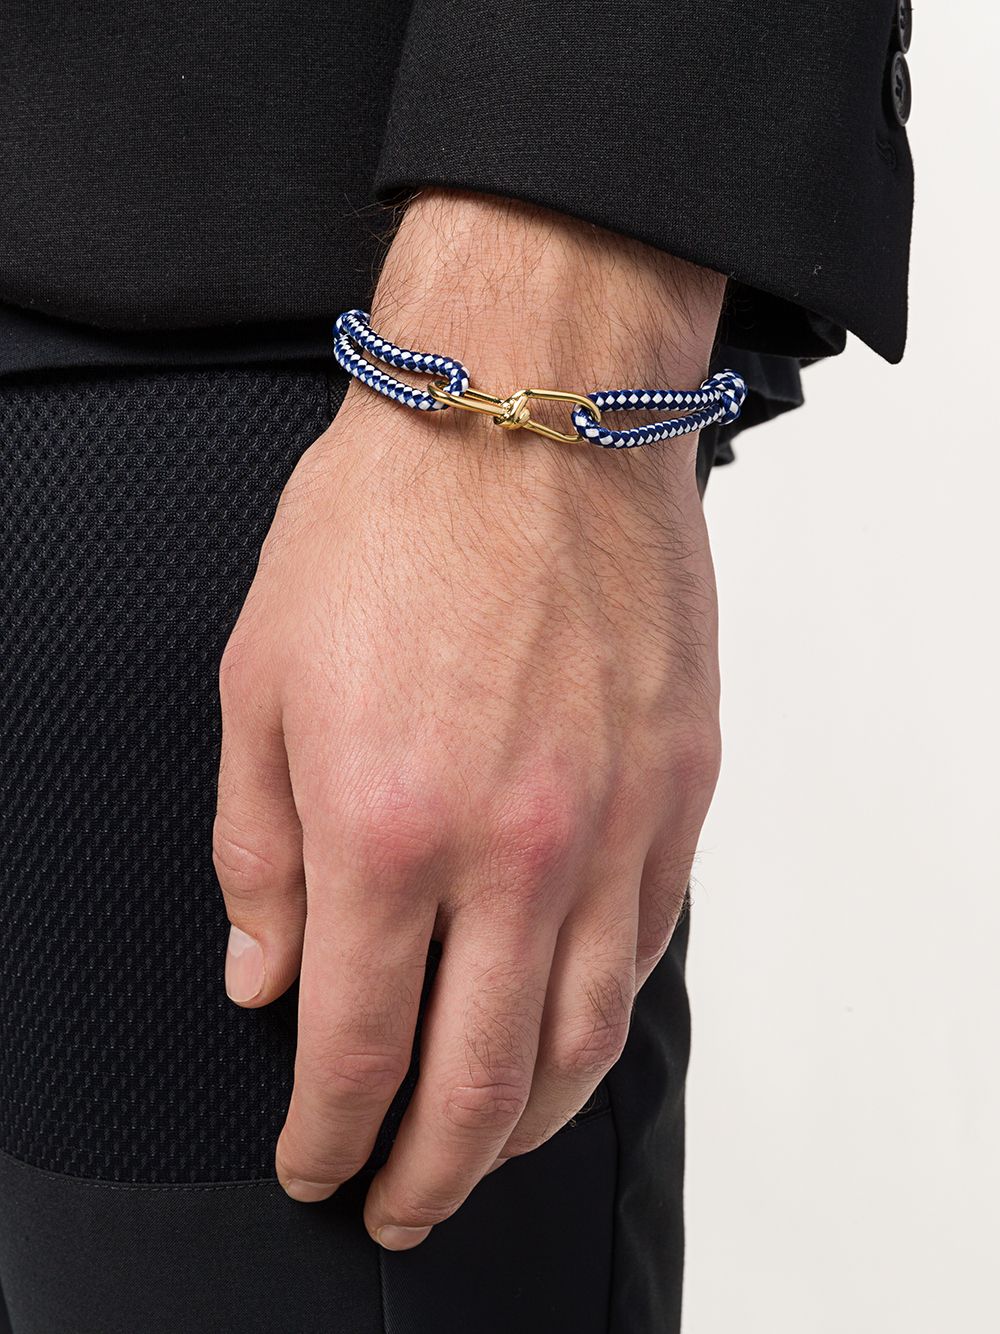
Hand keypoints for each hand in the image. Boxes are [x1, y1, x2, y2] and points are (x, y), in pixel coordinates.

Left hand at [213, 189, 724, 1249]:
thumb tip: (263, 977)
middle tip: (399, 1206)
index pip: (355, 1047)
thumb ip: (256, 852)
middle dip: (428, 1172)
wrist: (529, 410)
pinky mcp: (680, 787)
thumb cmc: (389, 520)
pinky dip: (602, 1020)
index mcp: (386, 823)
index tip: (315, 1165)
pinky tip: (568, 1033)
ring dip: (528, 1126)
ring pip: (584, 1039)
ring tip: (485, 1153)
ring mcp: (615, 823)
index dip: (328, 1136)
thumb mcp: (258, 680)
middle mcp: (515, 846)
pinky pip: (647, 947)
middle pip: (481, 1081)